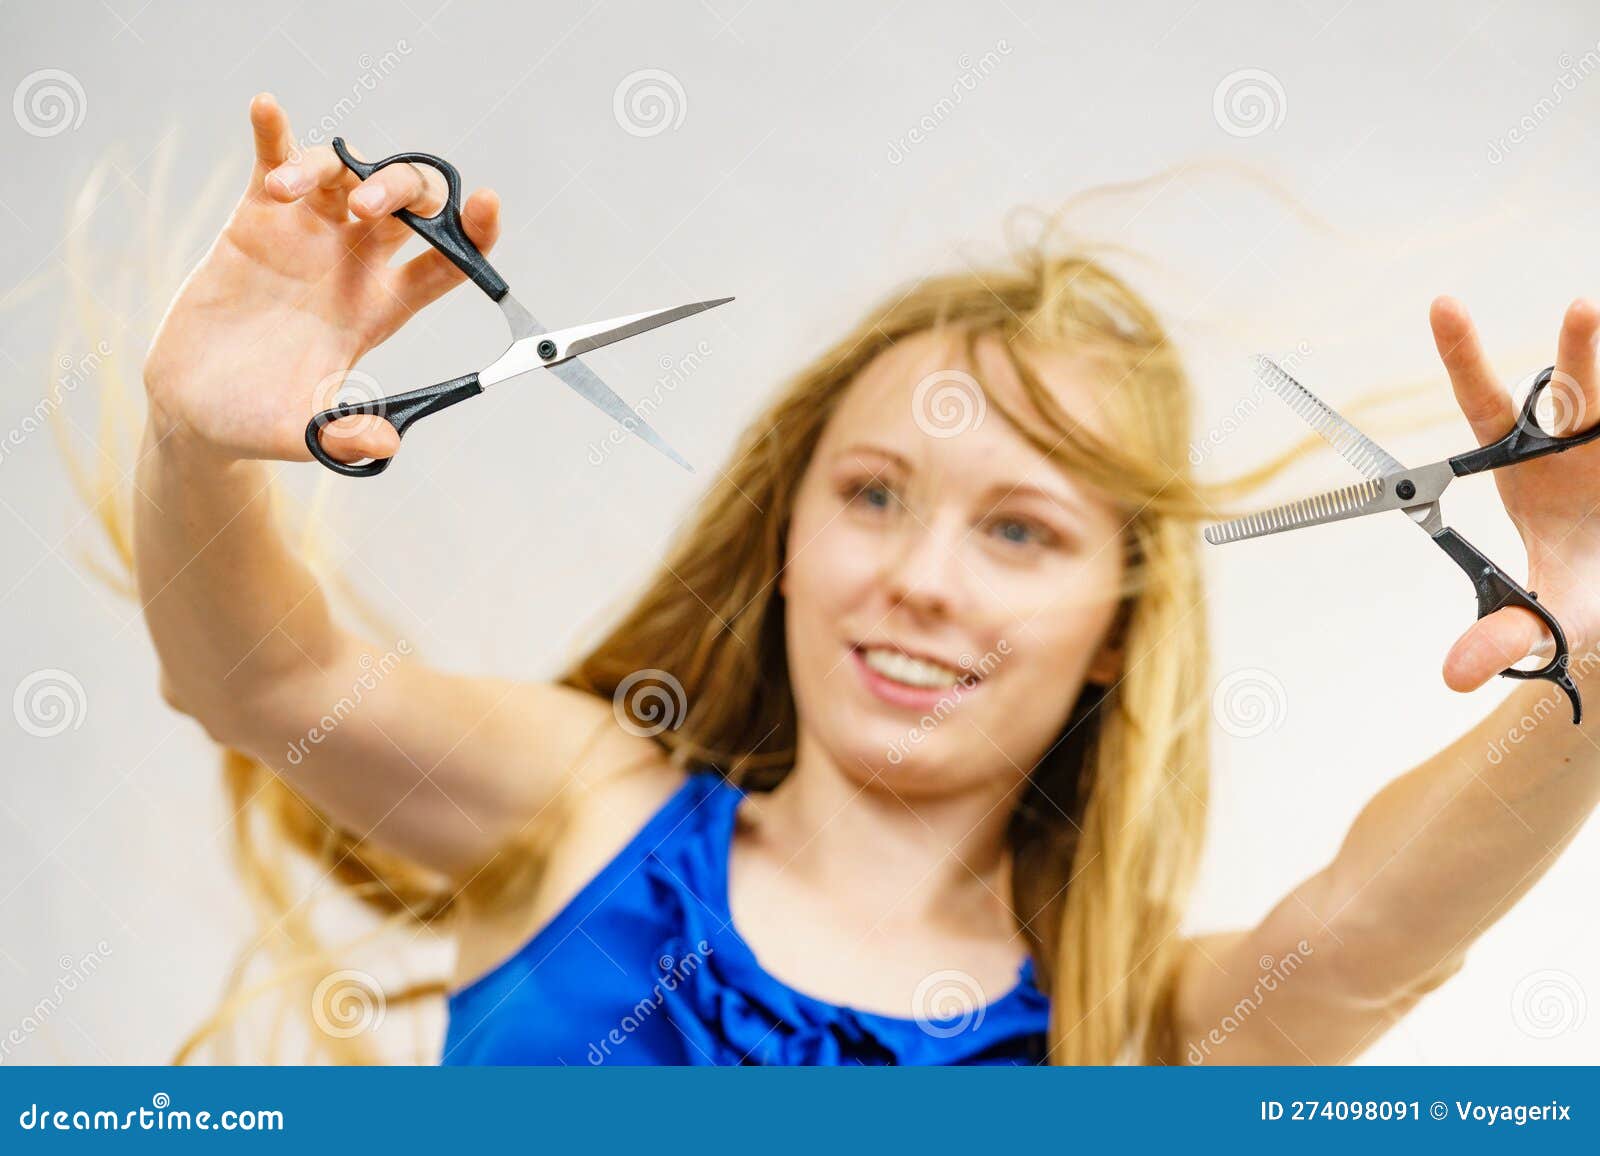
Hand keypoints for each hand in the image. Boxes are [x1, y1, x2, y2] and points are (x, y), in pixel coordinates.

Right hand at [142, 92, 501, 464]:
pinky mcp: (255, 221)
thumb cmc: (257, 421)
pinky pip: (272, 162)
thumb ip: (344, 435)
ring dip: (328, 166)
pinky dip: (273, 133)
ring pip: (343, 174)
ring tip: (288, 190)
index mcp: (382, 308)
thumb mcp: (303, 434)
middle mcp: (354, 264)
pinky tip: (267, 109)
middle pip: (406, 204)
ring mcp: (307, 236)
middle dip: (403, 190)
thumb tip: (385, 445)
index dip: (475, 231)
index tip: (487, 203)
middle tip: (371, 209)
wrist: (192, 408)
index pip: (447, 261)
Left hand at [1430, 295, 1599, 691]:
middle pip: (1570, 387)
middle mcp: (1573, 437)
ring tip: (1596, 314)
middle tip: (1581, 308)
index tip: (1442, 304)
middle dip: (1580, 348)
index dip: (1461, 353)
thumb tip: (1455, 675)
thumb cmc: (1577, 592)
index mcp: (1522, 464)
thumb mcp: (1548, 617)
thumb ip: (1507, 635)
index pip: (1482, 401)